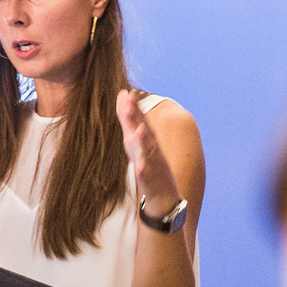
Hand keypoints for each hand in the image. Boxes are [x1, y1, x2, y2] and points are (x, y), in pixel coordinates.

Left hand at [117, 89, 180, 207]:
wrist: (163, 194)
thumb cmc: (148, 162)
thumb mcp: (137, 138)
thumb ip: (130, 117)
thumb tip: (123, 93)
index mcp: (146, 138)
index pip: (140, 119)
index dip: (134, 107)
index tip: (127, 93)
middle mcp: (151, 147)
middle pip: (143, 130)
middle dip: (136, 118)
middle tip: (129, 103)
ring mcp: (152, 163)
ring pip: (147, 150)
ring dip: (142, 140)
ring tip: (136, 130)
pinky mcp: (151, 179)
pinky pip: (147, 174)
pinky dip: (144, 169)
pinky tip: (140, 166)